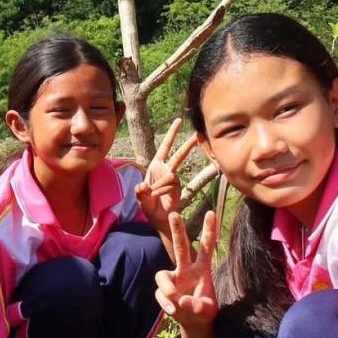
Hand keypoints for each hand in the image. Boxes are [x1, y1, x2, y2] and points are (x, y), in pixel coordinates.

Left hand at [136, 118, 196, 233]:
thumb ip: (139, 191)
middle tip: (197, 134)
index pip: (165, 146)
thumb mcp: (140, 196)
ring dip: (159, 185)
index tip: (179, 121)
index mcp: (156, 165)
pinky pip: (171, 185)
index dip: (172, 134)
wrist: (157, 217)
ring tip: (151, 194)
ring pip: (170, 176)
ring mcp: (174, 179)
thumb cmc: (148, 204)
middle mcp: (167, 170)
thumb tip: (143, 186)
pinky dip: (162, 191)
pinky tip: (158, 197)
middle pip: (179, 155)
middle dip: (188, 144)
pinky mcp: (178, 188)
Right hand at [155, 210, 218, 328]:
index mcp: (202, 269)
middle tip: (174, 214)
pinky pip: (160, 294)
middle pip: (180, 247)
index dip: (209, 230)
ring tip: (176, 302)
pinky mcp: (164, 291)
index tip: (211, 213)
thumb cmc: (204, 311)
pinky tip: (174, 310)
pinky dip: (166, 303)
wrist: (194, 322)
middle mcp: (186, 270)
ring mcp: (173, 279)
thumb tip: (182, 300)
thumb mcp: (207, 310)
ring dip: (167, 289)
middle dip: (177, 230)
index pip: (206, 247)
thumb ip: (197, 305)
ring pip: (161, 275)